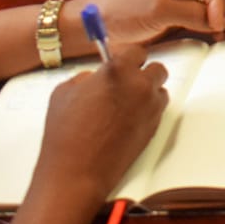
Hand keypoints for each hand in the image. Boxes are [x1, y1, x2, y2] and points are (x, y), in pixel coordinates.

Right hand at [32, 41, 168, 201]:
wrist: (77, 172)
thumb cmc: (66, 134)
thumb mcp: (65, 92)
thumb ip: (86, 78)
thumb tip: (95, 78)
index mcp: (119, 72)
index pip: (137, 51)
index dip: (127, 56)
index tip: (121, 60)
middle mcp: (140, 87)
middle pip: (156, 69)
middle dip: (142, 73)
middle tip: (125, 82)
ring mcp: (150, 109)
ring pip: (159, 91)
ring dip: (147, 92)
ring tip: (124, 104)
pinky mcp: (153, 129)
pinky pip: (156, 111)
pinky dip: (146, 111)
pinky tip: (126, 119)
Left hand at [73, 0, 224, 47]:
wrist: (94, 28)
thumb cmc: (116, 11)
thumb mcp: (155, 11)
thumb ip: (189, 13)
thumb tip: (217, 20)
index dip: (220, 0)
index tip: (219, 22)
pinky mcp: (178, 11)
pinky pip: (206, 13)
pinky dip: (217, 23)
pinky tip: (222, 34)